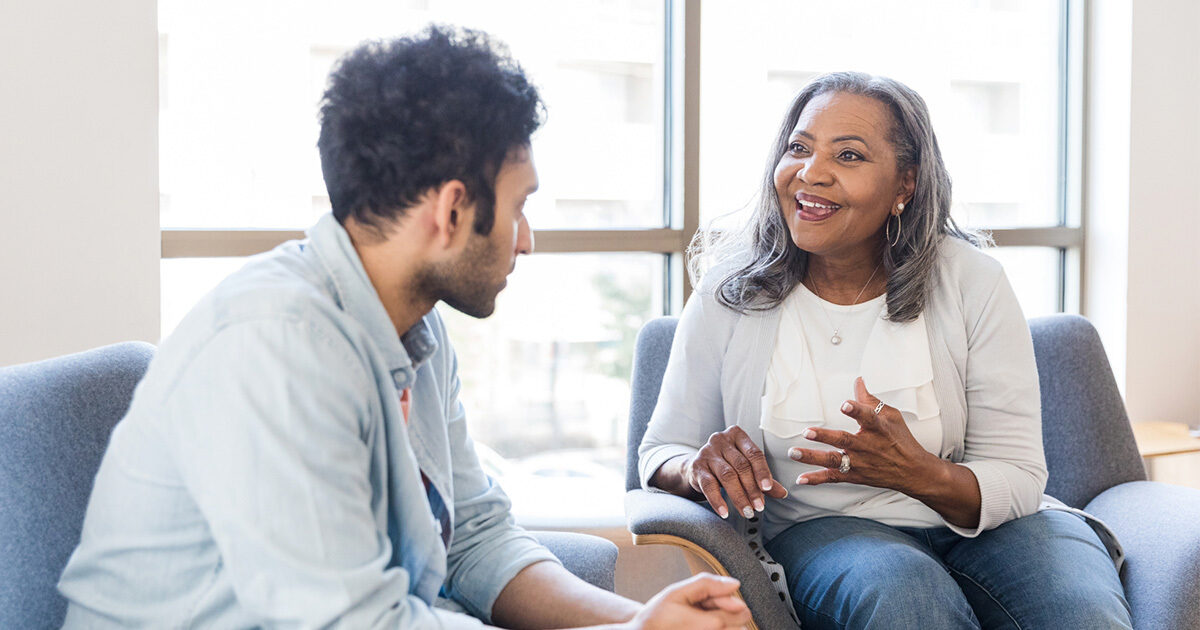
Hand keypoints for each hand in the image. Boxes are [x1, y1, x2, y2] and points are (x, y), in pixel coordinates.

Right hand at [626, 573, 750, 629]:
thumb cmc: (659, 615)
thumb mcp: (677, 592)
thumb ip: (708, 585)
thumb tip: (735, 585)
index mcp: (712, 625)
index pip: (742, 611)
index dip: (727, 600)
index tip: (710, 600)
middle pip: (742, 623)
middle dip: (727, 612)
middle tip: (703, 609)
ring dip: (724, 624)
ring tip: (700, 621)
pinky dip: (717, 629)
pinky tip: (700, 626)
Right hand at [684, 426, 787, 518]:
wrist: (697, 467)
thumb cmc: (727, 464)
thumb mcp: (746, 467)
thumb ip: (763, 479)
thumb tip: (782, 493)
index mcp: (737, 435)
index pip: (754, 453)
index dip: (762, 472)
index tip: (768, 488)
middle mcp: (721, 440)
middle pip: (741, 465)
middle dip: (752, 488)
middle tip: (759, 506)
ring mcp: (707, 452)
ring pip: (727, 476)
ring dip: (738, 496)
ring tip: (747, 512)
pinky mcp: (697, 467)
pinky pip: (709, 485)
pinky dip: (717, 501)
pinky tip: (725, 512)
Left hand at [788, 377, 938, 492]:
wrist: (913, 472)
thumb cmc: (900, 440)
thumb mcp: (891, 416)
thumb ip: (870, 400)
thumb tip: (858, 380)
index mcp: (878, 428)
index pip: (868, 417)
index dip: (856, 410)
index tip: (845, 404)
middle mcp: (867, 446)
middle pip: (844, 440)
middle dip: (825, 436)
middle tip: (808, 432)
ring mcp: (859, 463)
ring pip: (834, 460)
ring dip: (813, 457)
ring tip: (794, 452)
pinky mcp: (855, 475)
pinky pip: (833, 477)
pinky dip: (816, 479)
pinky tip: (800, 479)